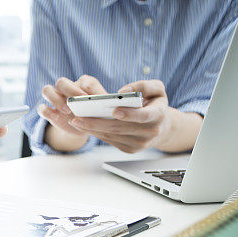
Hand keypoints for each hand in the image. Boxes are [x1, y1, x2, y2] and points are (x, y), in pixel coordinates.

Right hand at [38, 75, 106, 150]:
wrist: (84, 127)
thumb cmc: (94, 115)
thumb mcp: (101, 111)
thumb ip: (101, 105)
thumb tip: (105, 105)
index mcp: (83, 85)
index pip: (84, 81)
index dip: (86, 88)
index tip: (89, 97)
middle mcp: (67, 88)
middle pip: (61, 82)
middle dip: (69, 90)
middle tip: (76, 101)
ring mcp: (56, 99)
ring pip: (47, 90)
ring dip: (55, 99)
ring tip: (66, 110)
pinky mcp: (49, 111)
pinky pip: (41, 108)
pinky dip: (46, 111)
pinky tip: (55, 117)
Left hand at [66, 79, 197, 153]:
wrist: (162, 127)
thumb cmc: (156, 104)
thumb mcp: (157, 89)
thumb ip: (144, 85)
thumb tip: (123, 91)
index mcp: (159, 115)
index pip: (144, 116)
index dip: (129, 114)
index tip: (114, 110)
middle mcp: (150, 132)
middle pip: (120, 128)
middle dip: (97, 123)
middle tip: (77, 117)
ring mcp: (139, 144)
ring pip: (112, 136)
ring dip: (91, 129)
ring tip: (75, 120)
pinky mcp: (129, 149)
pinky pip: (110, 141)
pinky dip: (96, 133)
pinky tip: (83, 126)